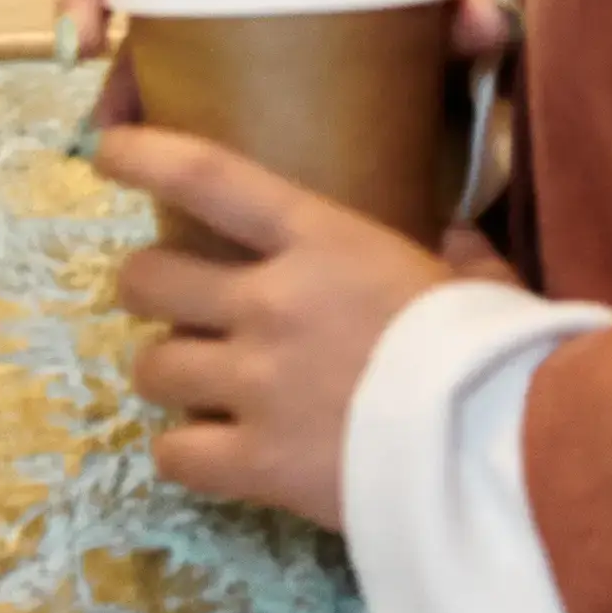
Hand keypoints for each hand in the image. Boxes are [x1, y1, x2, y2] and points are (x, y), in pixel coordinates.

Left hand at [97, 122, 473, 532]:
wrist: (507, 453)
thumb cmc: (500, 355)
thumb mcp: (480, 283)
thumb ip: (455, 258)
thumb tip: (455, 241)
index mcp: (323, 243)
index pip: (208, 176)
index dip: (145, 155)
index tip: (105, 149)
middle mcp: (270, 304)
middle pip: (150, 279)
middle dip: (145, 287)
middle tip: (167, 302)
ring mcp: (254, 385)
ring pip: (151, 367)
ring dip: (164, 373)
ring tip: (191, 386)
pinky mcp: (255, 463)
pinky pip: (173, 455)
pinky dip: (181, 455)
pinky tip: (205, 455)